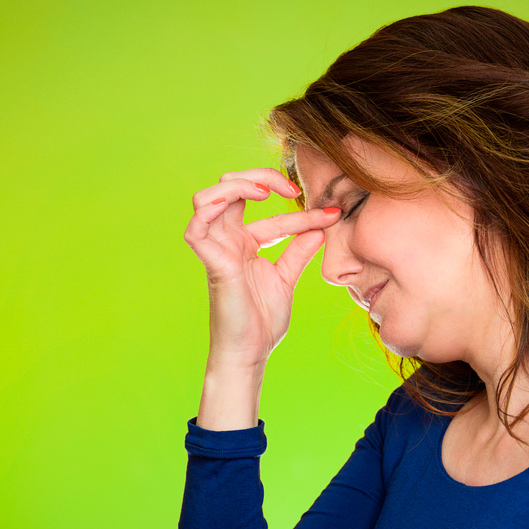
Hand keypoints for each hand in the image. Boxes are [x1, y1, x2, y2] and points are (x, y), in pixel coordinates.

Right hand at [184, 167, 340, 369]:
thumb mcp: (287, 277)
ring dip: (236, 185)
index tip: (332, 214)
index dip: (300, 210)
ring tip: (265, 192)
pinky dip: (211, 207)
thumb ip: (299, 250)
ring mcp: (216, 249)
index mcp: (244, 243)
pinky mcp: (211, 262)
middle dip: (260, 177)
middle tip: (291, 189)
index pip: (268, 212)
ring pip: (207, 198)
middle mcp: (227, 241)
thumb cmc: (263, 321)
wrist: (251, 352)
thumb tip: (321, 227)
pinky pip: (196, 227)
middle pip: (230, 188)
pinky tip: (238, 202)